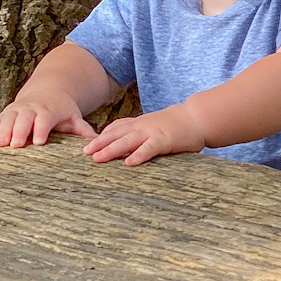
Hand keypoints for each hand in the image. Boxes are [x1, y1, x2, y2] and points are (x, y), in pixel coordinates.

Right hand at [0, 92, 96, 148]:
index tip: (38, 142)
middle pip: (24, 119)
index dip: (41, 130)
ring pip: (7, 119)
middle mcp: (31, 109)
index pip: (44, 120)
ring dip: (2, 130)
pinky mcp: (6, 113)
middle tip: (14, 145)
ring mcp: (17, 110)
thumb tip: (98, 142)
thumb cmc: (62, 110)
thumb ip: (83, 130)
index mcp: (48, 111)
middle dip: (19, 131)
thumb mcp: (74, 117)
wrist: (47, 91)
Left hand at [82, 102, 206, 166]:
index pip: (116, 128)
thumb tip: (127, 146)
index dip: (101, 136)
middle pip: (116, 134)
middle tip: (84, 153)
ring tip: (98, 158)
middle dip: (99, 143)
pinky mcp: (164, 140)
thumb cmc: (177, 124)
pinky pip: (149, 148)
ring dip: (111, 149)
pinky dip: (138, 155)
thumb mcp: (154, 125)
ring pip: (127, 141)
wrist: (196, 118)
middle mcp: (142, 126)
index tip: (87, 144)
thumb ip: (140, 132)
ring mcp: (152, 132)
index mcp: (139, 123)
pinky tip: (129, 163)